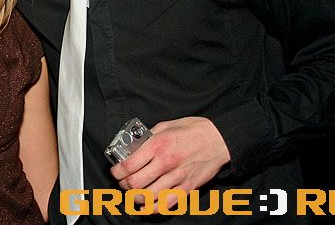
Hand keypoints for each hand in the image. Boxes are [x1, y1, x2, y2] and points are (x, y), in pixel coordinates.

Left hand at [109, 116, 229, 212]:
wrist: (218, 139)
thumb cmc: (193, 130)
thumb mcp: (166, 126)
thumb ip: (149, 136)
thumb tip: (133, 145)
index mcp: (157, 145)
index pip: (128, 165)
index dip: (117, 172)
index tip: (116, 172)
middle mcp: (165, 162)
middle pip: (135, 183)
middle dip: (124, 185)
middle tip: (123, 182)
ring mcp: (177, 177)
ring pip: (148, 196)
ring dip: (136, 197)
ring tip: (133, 193)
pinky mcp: (187, 188)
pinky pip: (166, 204)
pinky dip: (153, 208)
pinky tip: (146, 207)